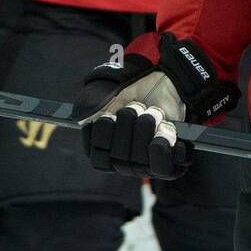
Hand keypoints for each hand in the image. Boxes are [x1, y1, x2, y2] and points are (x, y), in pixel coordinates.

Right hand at [73, 33, 238, 180]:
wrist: (167, 84)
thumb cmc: (136, 92)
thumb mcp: (110, 95)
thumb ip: (93, 107)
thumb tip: (84, 120)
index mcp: (104, 152)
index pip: (97, 156)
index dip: (104, 132)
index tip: (110, 115)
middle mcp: (122, 164)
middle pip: (119, 152)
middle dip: (129, 119)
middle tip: (139, 106)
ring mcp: (144, 166)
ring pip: (140, 152)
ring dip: (149, 121)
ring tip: (154, 112)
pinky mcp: (166, 162)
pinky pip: (160, 158)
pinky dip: (163, 135)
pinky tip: (165, 126)